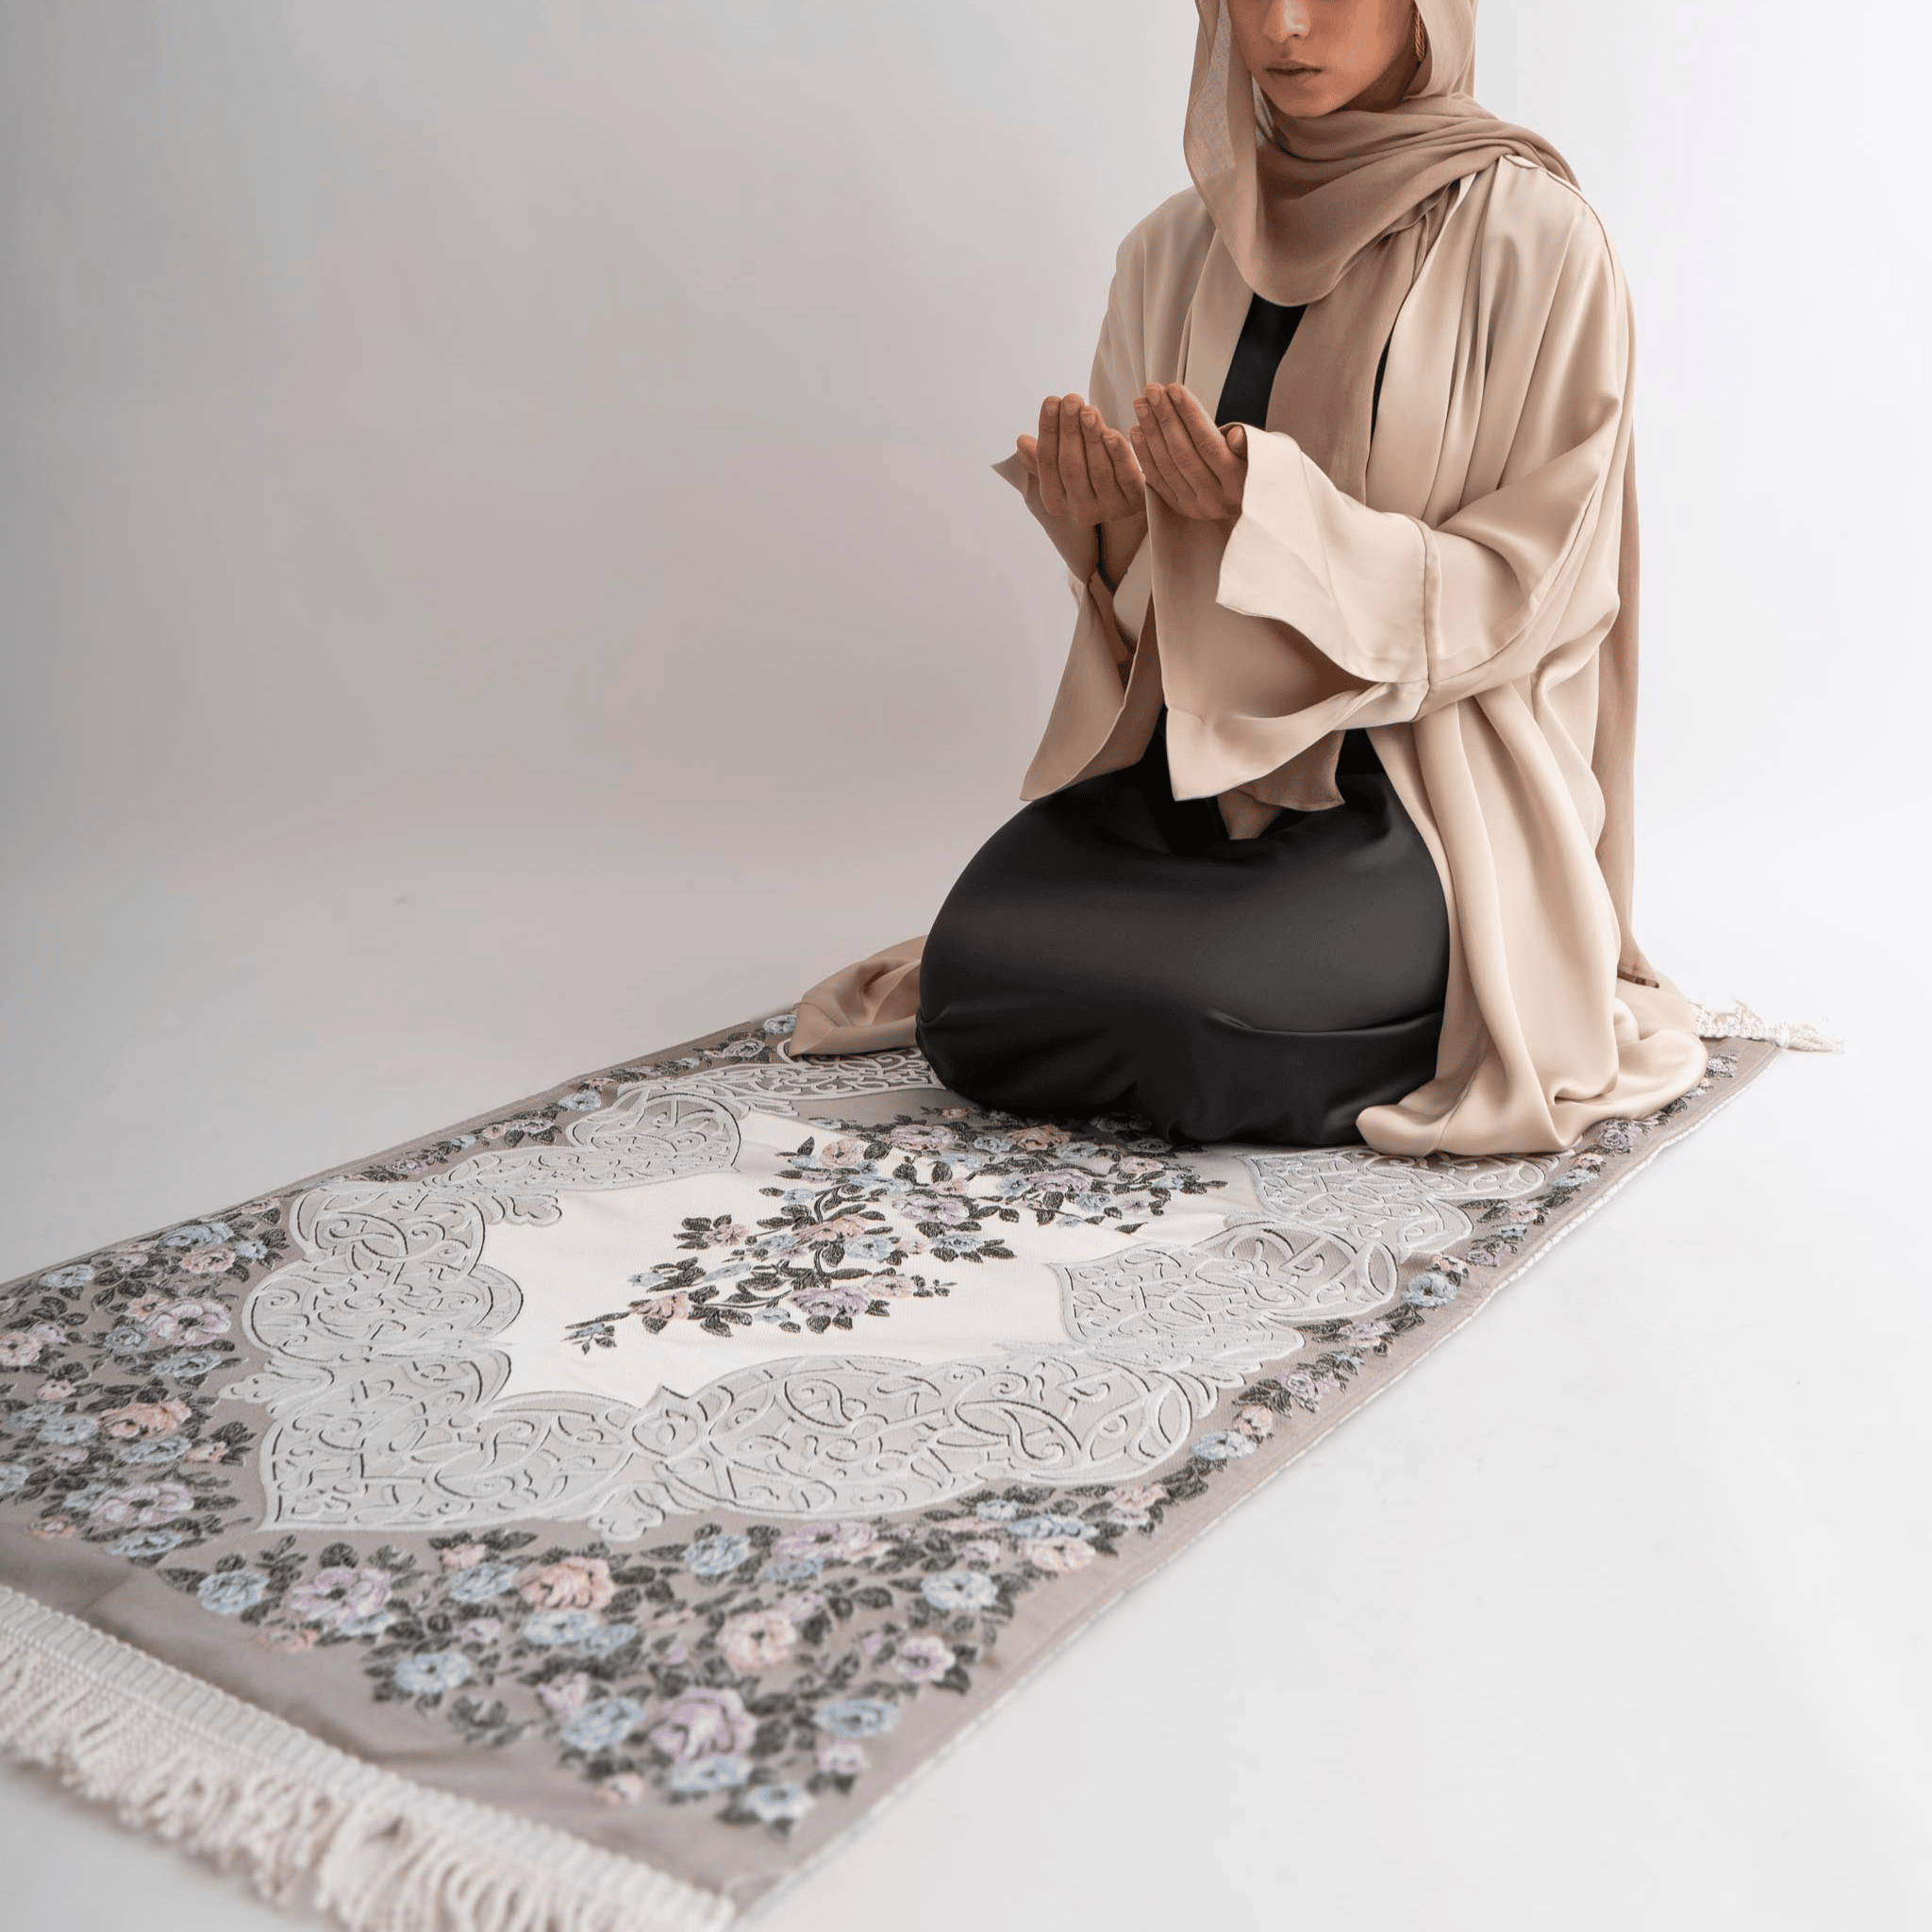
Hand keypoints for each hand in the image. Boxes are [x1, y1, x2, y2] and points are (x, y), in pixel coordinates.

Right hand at [1016, 392, 1144, 524]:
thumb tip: (1021, 442)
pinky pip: (1124, 475)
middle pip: (1071, 466)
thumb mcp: (1067, 469)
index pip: (1048, 464)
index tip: (1052, 401)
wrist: (1130, 500)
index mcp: (1056, 502)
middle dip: (1069, 430)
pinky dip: (1118, 452)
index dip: (1049, 431)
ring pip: (1097, 469)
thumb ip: (1046, 458)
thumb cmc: (1092, 476)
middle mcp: (1080, 510)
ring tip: (1088, 409)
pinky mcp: (1133, 501)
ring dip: (1092, 436)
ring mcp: (1108, 508)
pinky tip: (1111, 432)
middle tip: (1071, 399)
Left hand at [1130, 381, 1247, 521]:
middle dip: (1165, 418)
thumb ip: (1247, 444)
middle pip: (1184, 453)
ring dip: (1151, 431)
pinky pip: (1157, 479)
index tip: (1175, 389)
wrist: (1248, 499)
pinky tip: (1137, 430)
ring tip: (1141, 403)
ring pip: (1167, 465)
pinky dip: (1145, 454)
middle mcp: (1216, 499)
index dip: (1190, 415)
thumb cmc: (1251, 466)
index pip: (1208, 444)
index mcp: (1238, 484)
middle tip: (1152, 390)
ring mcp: (1196, 506)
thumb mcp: (1260, 454)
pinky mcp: (1180, 509)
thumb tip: (1235, 436)